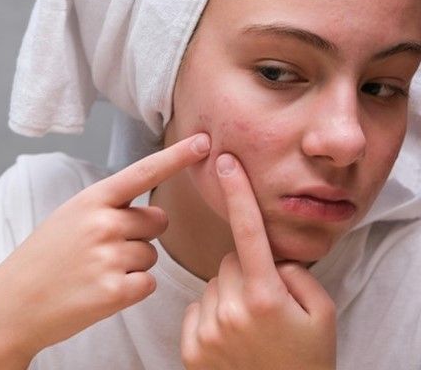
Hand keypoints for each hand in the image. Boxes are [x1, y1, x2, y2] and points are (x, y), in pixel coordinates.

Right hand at [0, 133, 210, 368]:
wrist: (11, 304)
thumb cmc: (42, 258)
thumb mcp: (68, 218)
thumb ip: (111, 209)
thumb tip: (159, 215)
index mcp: (90, 200)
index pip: (142, 172)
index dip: (176, 157)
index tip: (203, 141)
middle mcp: (102, 223)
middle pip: (157, 221)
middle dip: (142, 234)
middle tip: (105, 250)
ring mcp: (108, 257)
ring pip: (152, 255)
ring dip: (133, 265)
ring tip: (96, 272)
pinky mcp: (115, 291)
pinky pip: (148, 283)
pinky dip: (132, 289)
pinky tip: (101, 291)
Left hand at [180, 154, 335, 369]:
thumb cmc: (306, 359)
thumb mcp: (322, 314)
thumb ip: (296, 274)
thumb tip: (269, 258)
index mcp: (266, 296)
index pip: (249, 232)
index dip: (239, 193)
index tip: (226, 163)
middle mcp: (231, 309)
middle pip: (230, 262)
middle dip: (247, 272)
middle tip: (265, 303)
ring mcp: (208, 330)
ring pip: (212, 285)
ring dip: (228, 295)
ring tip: (249, 326)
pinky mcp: (191, 348)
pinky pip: (196, 309)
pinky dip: (210, 316)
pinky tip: (230, 338)